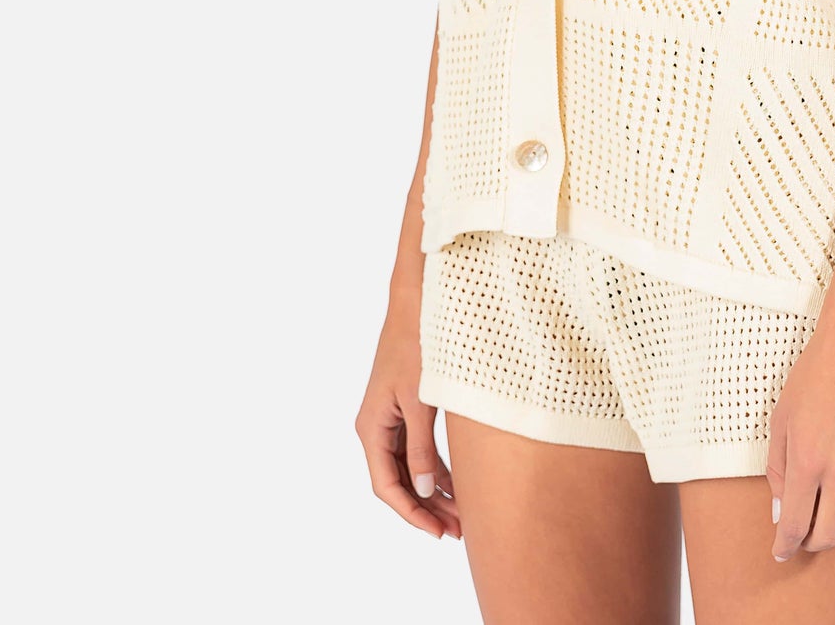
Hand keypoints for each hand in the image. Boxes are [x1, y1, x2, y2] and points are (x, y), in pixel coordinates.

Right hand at [355, 286, 461, 541]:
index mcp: (371, 428)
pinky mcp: (406, 408)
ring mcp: (390, 418)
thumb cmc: (417, 344)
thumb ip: (422, 447)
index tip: (438, 533)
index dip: (412, 513)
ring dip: (435, 491)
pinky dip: (437, 467)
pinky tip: (458, 484)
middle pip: (399, 481)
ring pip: (410, 467)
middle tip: (458, 531)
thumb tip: (427, 491)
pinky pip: (418, 449)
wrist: (417, 301)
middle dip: (427, 508)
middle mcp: (376, 427)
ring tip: (463, 516)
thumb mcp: (420, 400)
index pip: (387, 486)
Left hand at [765, 315, 834, 560]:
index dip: (785, 545)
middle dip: (811, 543)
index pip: (796, 525)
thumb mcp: (781, 420)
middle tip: (803, 534)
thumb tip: (782, 508)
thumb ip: (779, 470)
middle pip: (830, 536)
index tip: (780, 551)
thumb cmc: (814, 377)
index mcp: (808, 462)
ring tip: (828, 517)